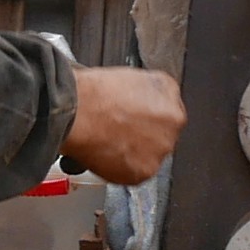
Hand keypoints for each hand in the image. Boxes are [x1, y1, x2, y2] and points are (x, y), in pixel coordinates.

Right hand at [61, 68, 185, 186]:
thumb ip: (140, 94)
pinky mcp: (146, 170)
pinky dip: (122, 169)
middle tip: (119, 132)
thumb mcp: (125, 77)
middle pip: (161, 132)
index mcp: (167, 91)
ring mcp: (161, 147)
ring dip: (134, 153)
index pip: (166, 106)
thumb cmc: (92, 94)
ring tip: (109, 143)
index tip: (135, 119)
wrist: (77, 114)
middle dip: (143, 135)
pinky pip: (135, 172)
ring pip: (150, 154)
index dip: (146, 115)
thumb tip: (134, 104)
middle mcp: (172, 120)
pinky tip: (106, 155)